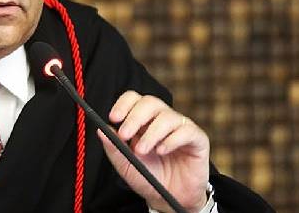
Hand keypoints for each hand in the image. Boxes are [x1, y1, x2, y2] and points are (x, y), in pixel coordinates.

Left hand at [98, 90, 209, 212]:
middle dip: (135, 117)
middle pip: (150, 102)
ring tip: (142, 150)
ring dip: (151, 133)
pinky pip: (186, 130)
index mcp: (143, 121)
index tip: (113, 118)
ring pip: (167, 116)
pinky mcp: (197, 139)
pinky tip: (162, 151)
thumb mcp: (126, 165)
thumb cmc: (148, 178)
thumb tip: (101, 130)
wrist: (170, 199)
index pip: (134, 99)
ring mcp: (180, 127)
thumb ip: (114, 148)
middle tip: (125, 134)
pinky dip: (171, 140)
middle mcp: (161, 119)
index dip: (123, 104)